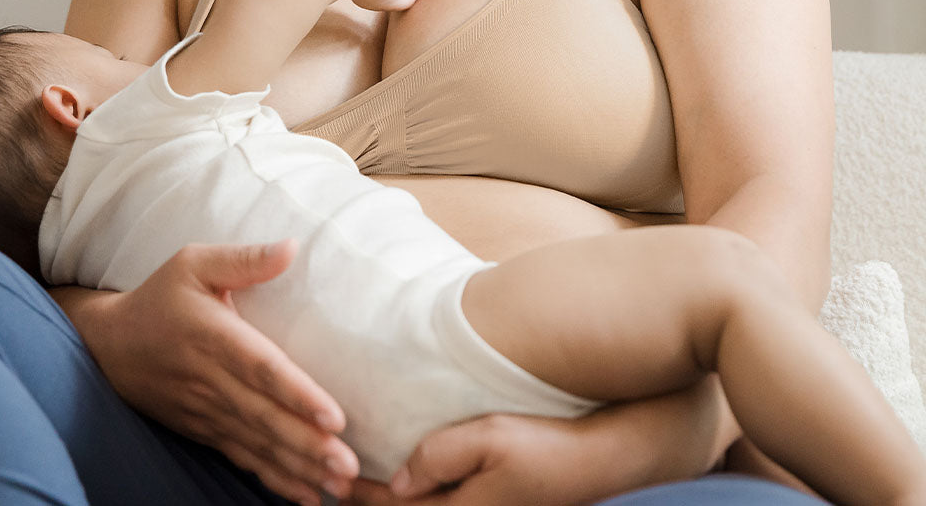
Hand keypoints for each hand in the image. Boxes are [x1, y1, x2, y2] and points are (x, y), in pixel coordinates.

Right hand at [66, 241, 359, 505]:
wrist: (108, 345)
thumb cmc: (160, 296)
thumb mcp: (194, 263)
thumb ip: (244, 259)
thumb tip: (293, 246)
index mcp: (213, 335)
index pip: (261, 368)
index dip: (296, 393)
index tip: (333, 416)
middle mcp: (211, 380)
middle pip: (265, 417)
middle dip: (308, 445)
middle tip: (350, 466)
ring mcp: (207, 411)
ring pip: (258, 445)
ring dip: (299, 467)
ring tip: (341, 485)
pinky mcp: (205, 430)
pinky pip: (244, 458)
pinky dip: (276, 480)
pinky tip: (309, 494)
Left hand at [343, 415, 610, 505]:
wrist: (604, 457)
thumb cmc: (548, 443)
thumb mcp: (489, 438)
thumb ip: (438, 457)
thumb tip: (398, 481)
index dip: (362, 494)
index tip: (333, 477)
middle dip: (372, 504)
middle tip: (334, 485)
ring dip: (398, 503)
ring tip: (365, 486)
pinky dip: (422, 499)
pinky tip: (414, 484)